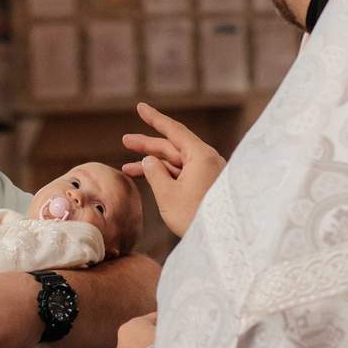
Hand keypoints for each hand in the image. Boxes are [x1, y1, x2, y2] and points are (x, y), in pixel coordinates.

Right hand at [121, 102, 224, 236]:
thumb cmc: (195, 216)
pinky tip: (148, 178)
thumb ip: (154, 173)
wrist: (221, 241)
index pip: (174, 130)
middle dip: (147, 145)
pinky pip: (182, 175)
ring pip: (176, 163)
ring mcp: (208, 174)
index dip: (154, 118)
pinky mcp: (207, 186)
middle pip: (173, 147)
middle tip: (125, 141)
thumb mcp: (168, 194)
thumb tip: (150, 161)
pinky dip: (165, 176)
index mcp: (201, 155)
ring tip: (127, 167)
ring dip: (153, 164)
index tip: (140, 107)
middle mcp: (207, 160)